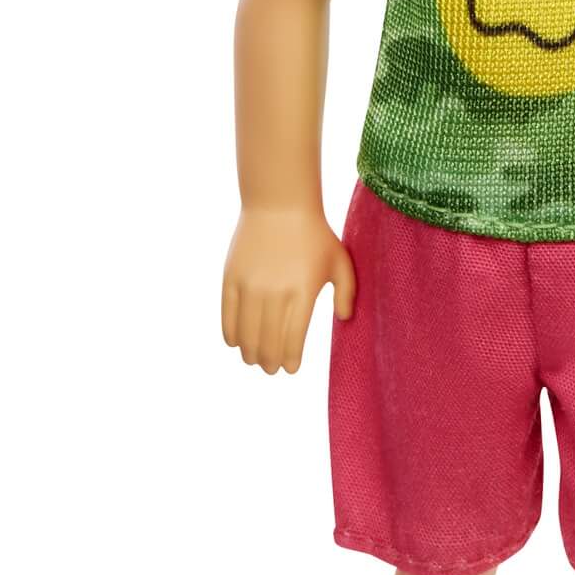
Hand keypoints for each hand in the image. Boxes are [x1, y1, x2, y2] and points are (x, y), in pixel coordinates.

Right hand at [221, 206, 355, 374]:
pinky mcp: (231, 277)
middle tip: (271, 368)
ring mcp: (250, 285)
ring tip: (254, 360)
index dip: (290, 359)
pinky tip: (236, 343)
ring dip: (249, 352)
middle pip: (267, 341)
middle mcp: (274, 292)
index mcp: (303, 291)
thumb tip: (344, 318)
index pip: (293, 338)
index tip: (291, 369)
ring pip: (245, 333)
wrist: (279, 205)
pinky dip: (230, 333)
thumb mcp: (340, 261)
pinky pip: (227, 315)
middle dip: (269, 362)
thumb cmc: (315, 235)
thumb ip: (347, 292)